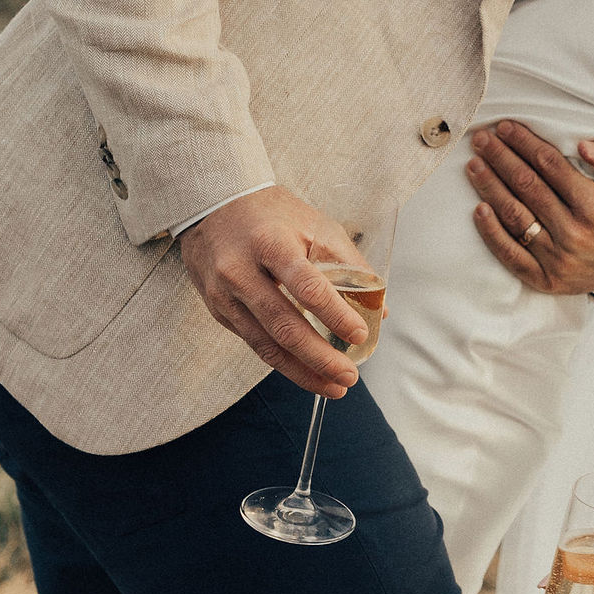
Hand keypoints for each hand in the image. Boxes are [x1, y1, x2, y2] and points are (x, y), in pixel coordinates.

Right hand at [178, 188, 374, 396]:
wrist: (213, 205)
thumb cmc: (273, 215)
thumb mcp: (314, 225)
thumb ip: (348, 265)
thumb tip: (380, 308)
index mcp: (270, 243)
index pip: (306, 286)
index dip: (335, 315)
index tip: (359, 335)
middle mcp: (241, 271)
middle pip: (283, 326)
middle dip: (320, 358)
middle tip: (349, 377)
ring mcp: (224, 294)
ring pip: (265, 345)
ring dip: (302, 372)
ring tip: (332, 387)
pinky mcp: (217, 310)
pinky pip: (253, 343)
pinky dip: (282, 361)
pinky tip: (305, 372)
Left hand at [468, 123, 593, 295]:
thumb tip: (582, 145)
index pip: (550, 165)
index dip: (525, 143)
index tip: (506, 128)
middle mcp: (575, 233)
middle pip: (527, 187)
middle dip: (501, 159)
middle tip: (482, 140)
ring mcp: (558, 259)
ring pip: (515, 217)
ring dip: (490, 188)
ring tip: (475, 165)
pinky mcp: (547, 279)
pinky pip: (511, 255)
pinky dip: (492, 233)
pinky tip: (479, 209)